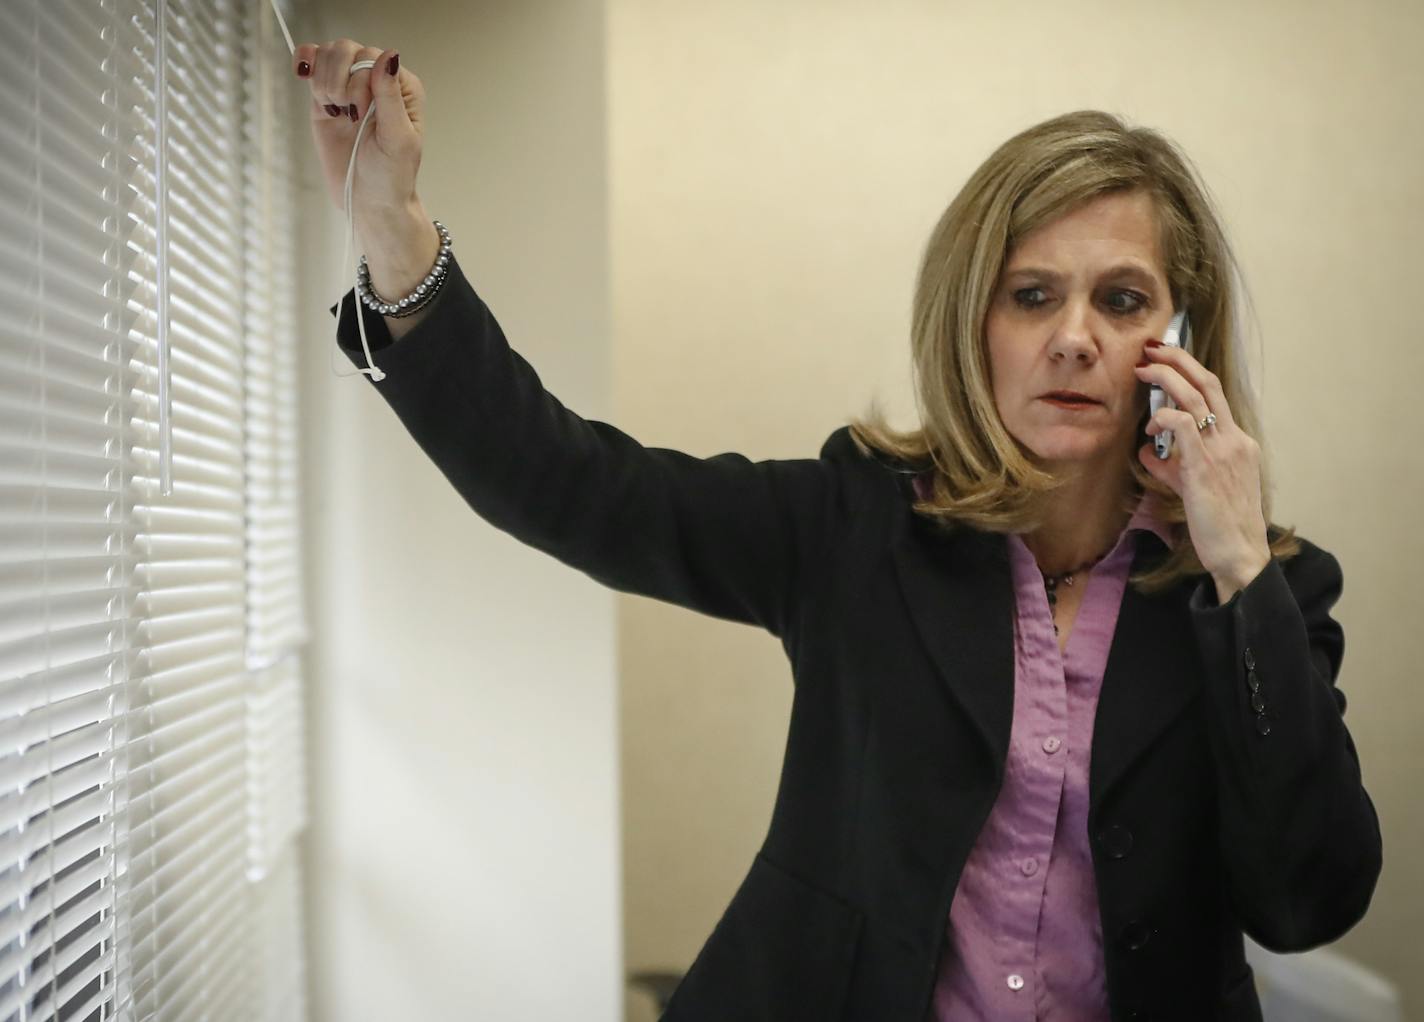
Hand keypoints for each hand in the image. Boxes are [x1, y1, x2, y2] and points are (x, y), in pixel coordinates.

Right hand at [293, 40, 424, 225]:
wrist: (368, 201)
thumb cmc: (391, 175)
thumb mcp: (398, 138)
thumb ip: (391, 96)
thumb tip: (389, 55)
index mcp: (401, 87)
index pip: (373, 56)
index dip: (360, 80)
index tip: (361, 113)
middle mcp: (375, 82)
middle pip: (346, 50)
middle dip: (340, 81)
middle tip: (348, 115)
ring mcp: (348, 87)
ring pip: (328, 54)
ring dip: (324, 81)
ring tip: (335, 111)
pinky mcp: (325, 99)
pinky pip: (312, 64)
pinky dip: (305, 63)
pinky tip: (303, 74)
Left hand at [1133, 340, 1270, 591]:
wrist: (1240, 555)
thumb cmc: (1218, 525)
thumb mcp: (1192, 489)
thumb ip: (1172, 467)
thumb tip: (1147, 453)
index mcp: (1237, 442)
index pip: (1214, 395)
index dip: (1189, 372)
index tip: (1165, 359)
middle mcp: (1234, 439)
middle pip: (1208, 383)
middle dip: (1178, 359)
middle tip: (1151, 348)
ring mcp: (1223, 450)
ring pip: (1197, 396)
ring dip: (1167, 377)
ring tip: (1142, 370)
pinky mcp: (1205, 466)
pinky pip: (1183, 426)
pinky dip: (1163, 418)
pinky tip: (1150, 426)